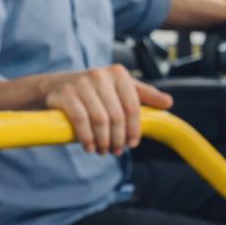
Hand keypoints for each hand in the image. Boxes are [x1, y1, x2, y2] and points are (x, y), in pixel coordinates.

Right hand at [44, 64, 173, 155]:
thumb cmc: (95, 91)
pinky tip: (89, 147)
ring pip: (100, 120)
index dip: (134, 129)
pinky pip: (81, 121)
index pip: (133, 106)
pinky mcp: (65, 94)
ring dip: (103, 141)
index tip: (132, 144)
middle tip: (116, 151)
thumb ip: (144, 95)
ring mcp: (81, 83)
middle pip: (117, 116)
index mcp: (118, 73)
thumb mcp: (120, 89)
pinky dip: (87, 138)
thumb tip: (169, 103)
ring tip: (103, 151)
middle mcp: (100, 75)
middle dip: (118, 138)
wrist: (56, 86)